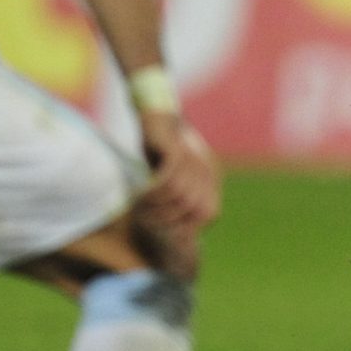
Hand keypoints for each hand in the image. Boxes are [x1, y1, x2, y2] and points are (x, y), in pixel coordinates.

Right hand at [133, 110, 222, 254]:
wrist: (157, 118)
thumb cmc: (163, 153)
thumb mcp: (174, 179)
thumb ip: (179, 199)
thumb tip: (177, 233)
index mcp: (211, 178)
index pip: (209, 214)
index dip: (190, 227)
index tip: (167, 233)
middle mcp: (206, 170)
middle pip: (194, 208)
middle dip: (169, 220)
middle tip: (147, 222)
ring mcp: (194, 160)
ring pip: (179, 196)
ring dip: (157, 207)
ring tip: (139, 208)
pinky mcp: (177, 152)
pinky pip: (166, 181)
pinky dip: (152, 193)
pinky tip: (139, 195)